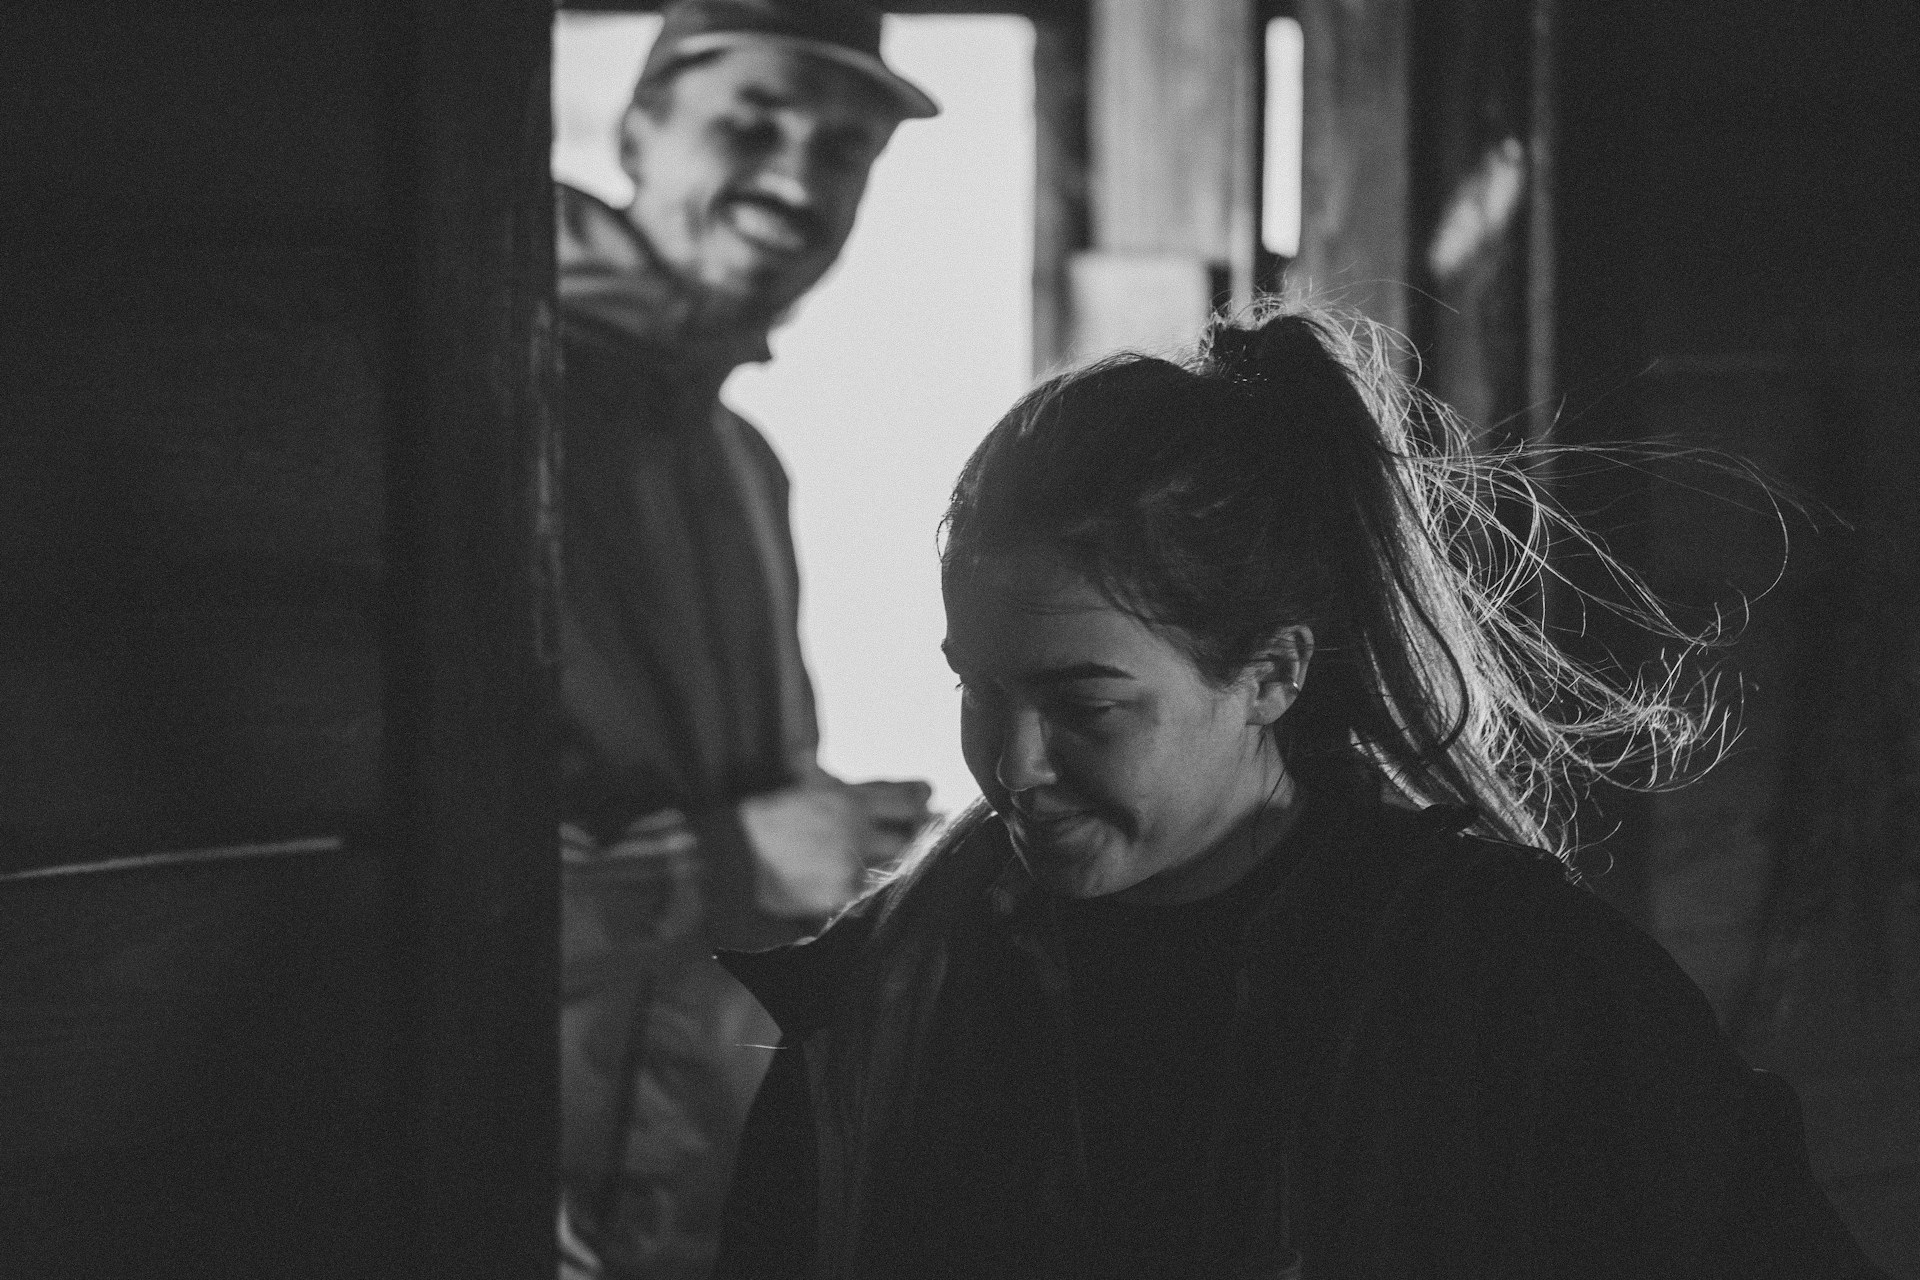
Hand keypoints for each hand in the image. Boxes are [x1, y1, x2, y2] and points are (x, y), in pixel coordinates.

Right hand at [739, 774, 933, 917]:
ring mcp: (852, 859)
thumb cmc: (768, 817)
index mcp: (850, 797)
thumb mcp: (807, 785)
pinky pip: (869, 890)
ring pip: (894, 864)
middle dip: (915, 837)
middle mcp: (857, 826)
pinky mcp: (842, 890)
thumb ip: (841, 784)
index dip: (923, 801)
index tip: (928, 805)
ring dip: (890, 863)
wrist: (736, 853)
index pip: (908, 796)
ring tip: (872, 861)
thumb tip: (862, 775)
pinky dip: (864, 888)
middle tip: (912, 839)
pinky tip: (850, 882)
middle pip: (911, 833)